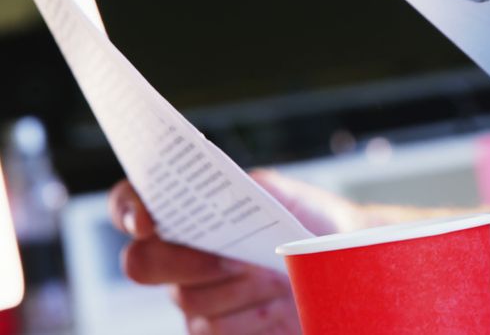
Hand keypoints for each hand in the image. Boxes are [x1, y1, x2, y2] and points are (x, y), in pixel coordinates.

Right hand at [108, 170, 394, 334]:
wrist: (344, 264)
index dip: (127, 209)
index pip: (130, 204)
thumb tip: (216, 192)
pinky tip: (278, 307)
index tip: (147, 221)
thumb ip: (244, 188)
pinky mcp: (219, 331)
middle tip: (232, 260)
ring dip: (238, 290)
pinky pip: (213, 333)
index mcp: (188, 214)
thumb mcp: (282, 196)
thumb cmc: (309, 223)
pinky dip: (253, 319)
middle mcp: (180, 258)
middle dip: (184, 262)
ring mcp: (195, 298)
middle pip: (142, 264)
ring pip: (188, 302)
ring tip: (278, 277)